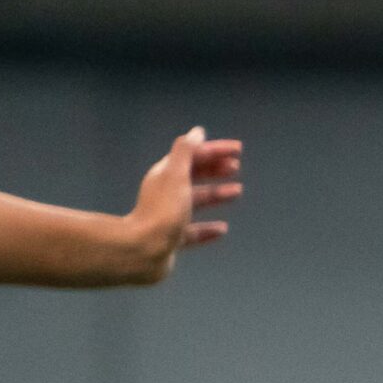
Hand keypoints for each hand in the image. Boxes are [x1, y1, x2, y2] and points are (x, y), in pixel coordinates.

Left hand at [120, 128, 242, 282]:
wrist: (145, 250)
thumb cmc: (163, 211)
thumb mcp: (176, 175)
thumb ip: (186, 151)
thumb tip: (197, 132)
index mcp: (166, 175)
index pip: (193, 156)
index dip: (216, 150)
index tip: (237, 150)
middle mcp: (166, 193)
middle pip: (194, 177)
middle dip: (215, 170)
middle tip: (235, 167)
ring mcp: (170, 216)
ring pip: (197, 201)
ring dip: (217, 195)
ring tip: (237, 192)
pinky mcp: (174, 239)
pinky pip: (195, 230)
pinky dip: (209, 228)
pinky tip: (222, 230)